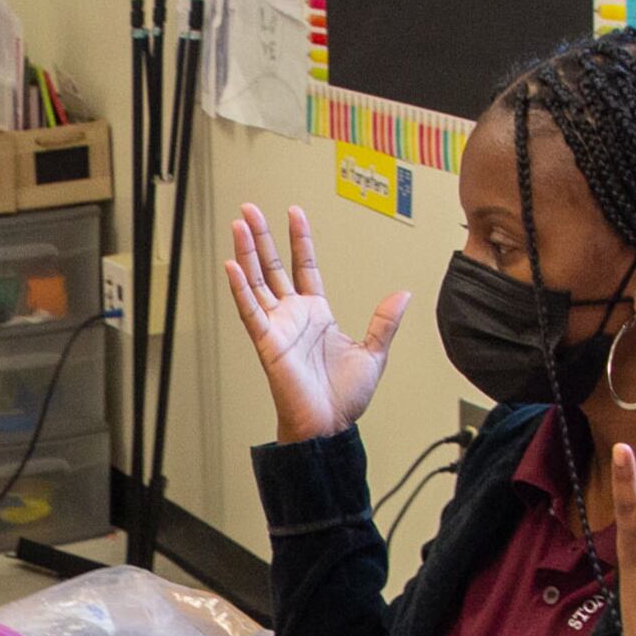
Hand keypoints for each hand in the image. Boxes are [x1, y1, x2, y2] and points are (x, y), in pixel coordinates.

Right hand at [223, 204, 409, 443]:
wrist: (329, 427)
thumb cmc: (344, 399)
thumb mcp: (374, 353)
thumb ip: (384, 321)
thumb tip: (403, 294)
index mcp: (317, 314)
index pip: (304, 266)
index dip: (299, 239)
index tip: (294, 212)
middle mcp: (293, 316)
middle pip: (272, 267)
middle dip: (261, 237)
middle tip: (250, 208)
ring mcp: (278, 327)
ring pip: (256, 282)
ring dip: (246, 253)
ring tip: (238, 224)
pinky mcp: (267, 343)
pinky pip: (250, 311)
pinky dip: (240, 289)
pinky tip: (231, 266)